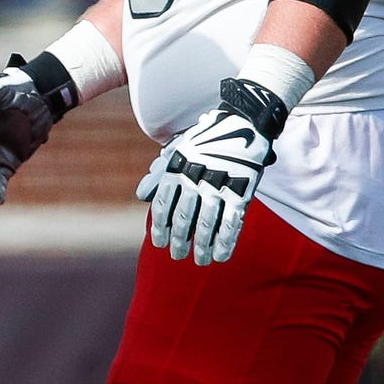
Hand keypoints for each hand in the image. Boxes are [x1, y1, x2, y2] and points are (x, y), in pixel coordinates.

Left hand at [136, 78, 284, 264]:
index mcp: (176, 169)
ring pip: (206, 225)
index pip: (162, 206)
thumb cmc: (207, 138)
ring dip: (202, 247)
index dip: (159, 227)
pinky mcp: (242, 190)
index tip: (159, 243)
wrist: (244, 121)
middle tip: (178, 256)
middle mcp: (194, 180)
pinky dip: (225, 242)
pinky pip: (231, 222)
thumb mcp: (178, 150)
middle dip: (180, 241)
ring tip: (199, 261)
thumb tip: (140, 196)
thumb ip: (159, 174)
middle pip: (183, 219)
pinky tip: (221, 255)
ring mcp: (218, 186)